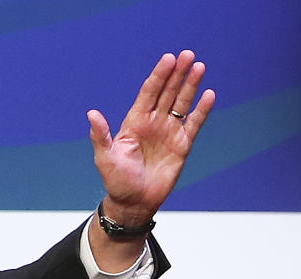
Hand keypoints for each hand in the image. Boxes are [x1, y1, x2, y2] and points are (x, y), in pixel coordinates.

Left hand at [88, 50, 215, 225]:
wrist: (133, 202)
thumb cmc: (116, 181)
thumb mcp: (105, 158)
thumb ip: (101, 136)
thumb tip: (92, 114)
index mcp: (134, 122)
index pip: (148, 93)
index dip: (158, 76)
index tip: (168, 59)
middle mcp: (153, 123)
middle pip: (167, 93)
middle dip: (177, 74)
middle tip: (187, 55)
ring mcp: (168, 133)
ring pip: (182, 103)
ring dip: (190, 86)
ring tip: (198, 67)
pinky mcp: (182, 145)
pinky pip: (194, 124)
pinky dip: (202, 110)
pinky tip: (208, 94)